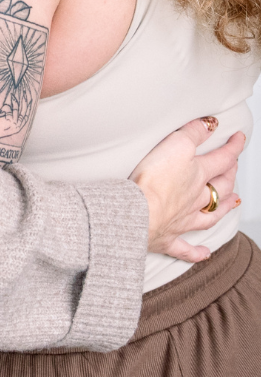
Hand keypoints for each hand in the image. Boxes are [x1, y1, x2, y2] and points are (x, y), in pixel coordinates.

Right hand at [129, 117, 243, 261]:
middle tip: (234, 167)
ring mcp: (184, 220)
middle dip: (229, 176)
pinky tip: (204, 252)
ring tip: (234, 203)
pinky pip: (187, 248)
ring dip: (224, 208)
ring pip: (210, 215)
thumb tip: (211, 124)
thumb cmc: (153, 180)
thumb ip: (193, 133)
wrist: (136, 212)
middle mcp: (196, 199)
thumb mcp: (175, 145)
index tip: (239, 138)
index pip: (222, 159)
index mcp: (197, 175)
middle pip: (220, 187)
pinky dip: (197, 252)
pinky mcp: (168, 239)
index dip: (233, 147)